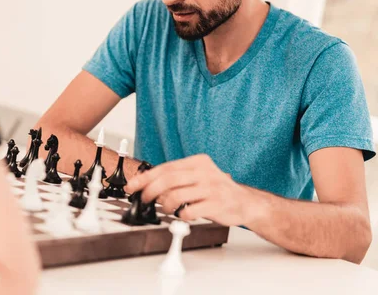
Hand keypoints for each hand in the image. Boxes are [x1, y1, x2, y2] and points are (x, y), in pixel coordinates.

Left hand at [125, 154, 258, 226]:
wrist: (244, 202)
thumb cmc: (216, 190)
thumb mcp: (198, 176)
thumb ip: (177, 178)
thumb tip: (148, 184)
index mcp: (198, 162)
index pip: (165, 167)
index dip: (145, 177)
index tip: (133, 186)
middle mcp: (204, 172)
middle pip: (168, 179)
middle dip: (150, 190)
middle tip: (145, 199)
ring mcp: (211, 187)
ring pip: (176, 195)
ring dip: (166, 205)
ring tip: (168, 209)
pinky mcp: (216, 204)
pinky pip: (190, 210)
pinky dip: (181, 215)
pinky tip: (183, 215)